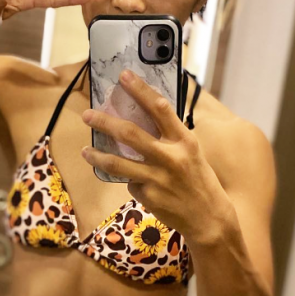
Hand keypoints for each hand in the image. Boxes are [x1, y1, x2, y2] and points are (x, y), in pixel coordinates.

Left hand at [80, 69, 231, 242]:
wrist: (208, 218)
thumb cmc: (200, 181)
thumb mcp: (191, 153)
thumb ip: (170, 137)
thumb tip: (142, 119)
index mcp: (185, 141)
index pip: (159, 108)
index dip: (140, 90)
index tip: (124, 77)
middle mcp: (170, 157)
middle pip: (129, 133)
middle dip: (104, 122)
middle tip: (88, 115)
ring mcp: (157, 178)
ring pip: (118, 163)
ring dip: (97, 155)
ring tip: (85, 150)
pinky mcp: (148, 196)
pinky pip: (130, 183)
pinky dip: (130, 180)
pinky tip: (137, 183)